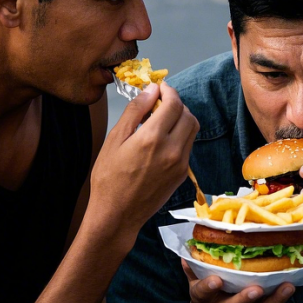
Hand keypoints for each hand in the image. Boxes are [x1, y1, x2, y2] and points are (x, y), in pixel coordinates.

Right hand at [88, 82, 198, 234]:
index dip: (169, 91)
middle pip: (188, 114)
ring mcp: (180, 163)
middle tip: (160, 103)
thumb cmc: (109, 179)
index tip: (160, 88)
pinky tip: (162, 139)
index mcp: (153, 138)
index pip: (174, 103)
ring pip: (192, 130)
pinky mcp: (182, 174)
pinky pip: (188, 146)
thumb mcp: (115, 140)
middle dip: (177, 104)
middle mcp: (172, 150)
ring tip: (162, 120)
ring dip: (182, 118)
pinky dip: (181, 135)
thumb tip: (151, 90)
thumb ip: (136, 111)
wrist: (117, 215)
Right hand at [175, 260, 294, 302]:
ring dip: (273, 301)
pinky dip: (279, 301)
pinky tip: (290, 288)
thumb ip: (194, 268)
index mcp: (203, 300)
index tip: (216, 279)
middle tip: (256, 289)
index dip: (208, 287)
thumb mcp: (195, 284)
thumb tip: (190, 249)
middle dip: (244, 300)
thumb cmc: (206, 299)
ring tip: (287, 287)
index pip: (202, 293)